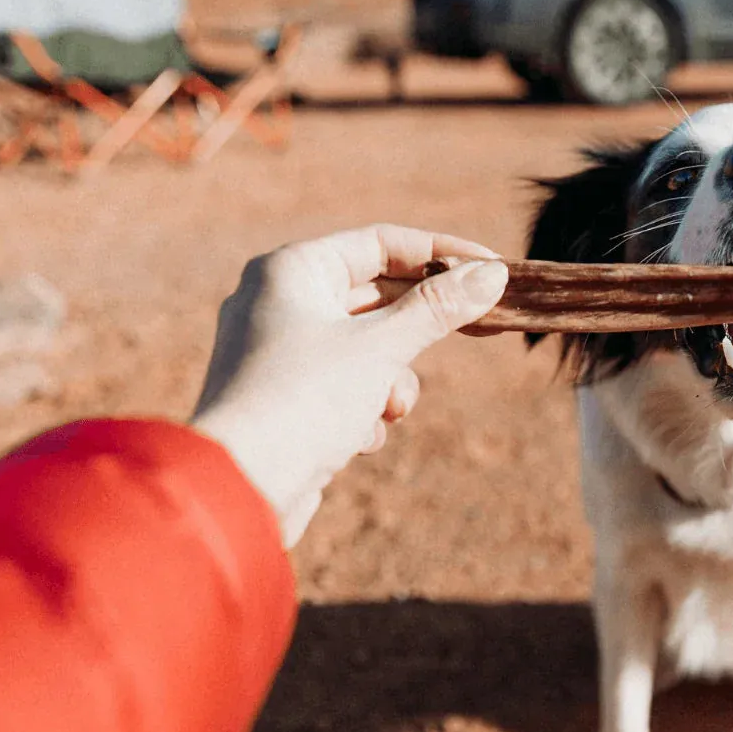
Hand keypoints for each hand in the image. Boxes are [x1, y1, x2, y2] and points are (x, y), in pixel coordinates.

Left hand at [191, 224, 506, 545]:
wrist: (241, 488)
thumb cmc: (304, 401)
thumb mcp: (382, 348)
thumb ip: (438, 309)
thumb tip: (492, 275)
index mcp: (291, 270)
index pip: (381, 243)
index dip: (442, 254)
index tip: (492, 271)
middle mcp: (280, 302)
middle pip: (376, 296)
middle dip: (420, 328)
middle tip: (483, 328)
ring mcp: (281, 352)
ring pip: (367, 348)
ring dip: (393, 381)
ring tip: (389, 408)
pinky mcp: (288, 399)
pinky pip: (346, 387)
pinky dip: (364, 409)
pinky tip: (355, 438)